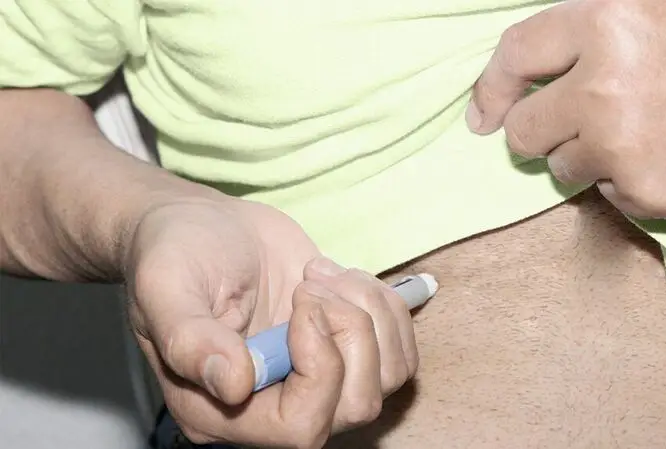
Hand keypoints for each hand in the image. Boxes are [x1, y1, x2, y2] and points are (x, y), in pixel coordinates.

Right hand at [125, 196, 417, 447]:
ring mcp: (315, 380)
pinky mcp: (346, 351)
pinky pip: (400, 351)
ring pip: (389, 378)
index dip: (319, 366)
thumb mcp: (165, 286)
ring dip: (370, 313)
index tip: (301, 301)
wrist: (204, 225)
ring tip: (321, 274)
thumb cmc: (177, 253)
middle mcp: (272, 407)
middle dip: (351, 332)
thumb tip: (232, 383)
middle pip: (356, 405)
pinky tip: (342, 278)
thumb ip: (190, 339)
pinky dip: (387, 307)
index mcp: (220, 409)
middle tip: (310, 283)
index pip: (300, 427)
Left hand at [468, 0, 665, 218]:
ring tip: (647, 132)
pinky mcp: (645, 194)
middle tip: (574, 124)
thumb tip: (543, 65)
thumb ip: (601, 29)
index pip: (517, 55)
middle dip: (539, 131)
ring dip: (588, 155)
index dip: (492, 87)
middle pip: (525, 129)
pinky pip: (607, 194)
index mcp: (609, 21)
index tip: (483, 114)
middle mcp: (604, 85)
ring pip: (563, 167)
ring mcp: (622, 146)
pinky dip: (628, 181)